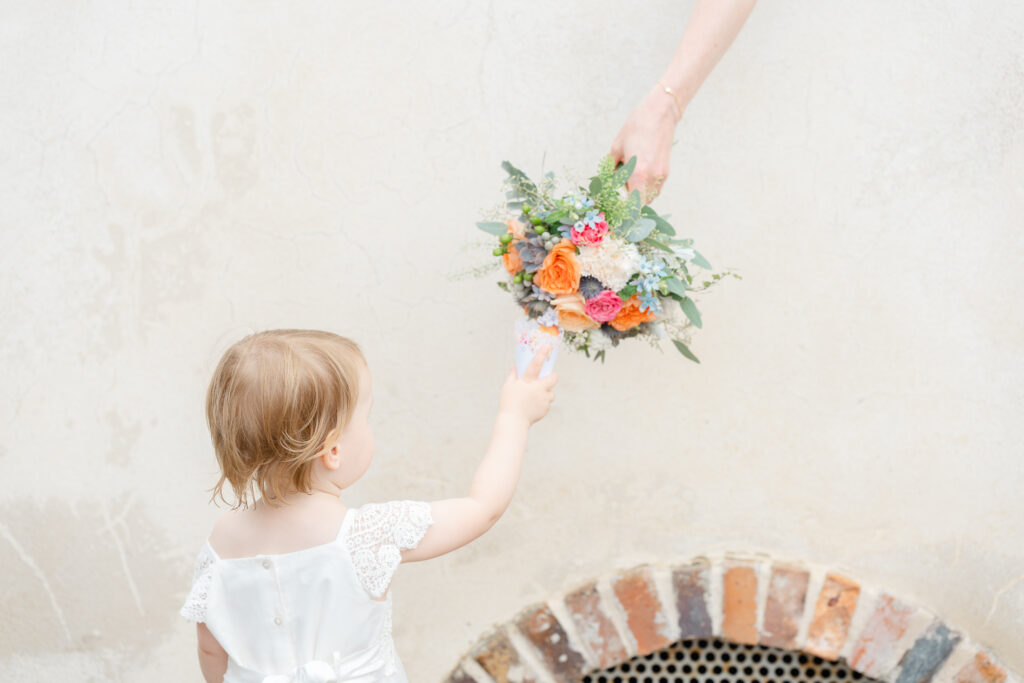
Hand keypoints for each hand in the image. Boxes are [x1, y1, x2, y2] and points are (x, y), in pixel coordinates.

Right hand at [499, 346, 557, 424]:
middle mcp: (538, 388)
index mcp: (527, 381)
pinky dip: (542, 403)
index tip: (547, 346)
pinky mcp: (545, 408)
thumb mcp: (508, 387)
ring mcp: (543, 399)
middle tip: (547, 378)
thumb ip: (512, 376)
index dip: (541, 354)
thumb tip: (514, 367)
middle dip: (552, 376)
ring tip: (536, 397)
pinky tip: (533, 406)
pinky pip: (547, 403)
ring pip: (551, 393)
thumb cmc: (508, 403)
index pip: (536, 364)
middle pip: (553, 378)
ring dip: (546, 393)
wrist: (514, 421)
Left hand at [609, 84, 679, 202]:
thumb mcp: (616, 148)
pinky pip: (655, 188)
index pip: (632, 204)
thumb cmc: (636, 128)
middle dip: (629, 200)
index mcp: (637, 173)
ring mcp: (661, 176)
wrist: (660, 114)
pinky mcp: (666, 172)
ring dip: (639, 195)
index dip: (624, 209)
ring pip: (649, 197)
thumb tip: (605, 182)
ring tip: (630, 179)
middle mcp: (651, 178)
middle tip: (620, 189)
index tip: (616, 207)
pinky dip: (646, 187)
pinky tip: (640, 174)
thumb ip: (610, 168)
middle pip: (640, 203)